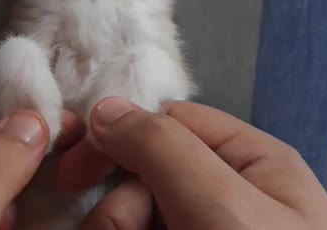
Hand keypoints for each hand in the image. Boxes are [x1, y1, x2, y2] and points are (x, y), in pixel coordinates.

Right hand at [56, 97, 326, 229]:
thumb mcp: (223, 205)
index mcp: (249, 158)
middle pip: (150, 171)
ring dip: (118, 227)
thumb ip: (165, 149)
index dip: (120, 136)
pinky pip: (146, 229)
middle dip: (120, 202)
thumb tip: (106, 108)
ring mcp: (205, 224)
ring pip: (140, 210)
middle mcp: (227, 188)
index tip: (77, 170)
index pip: (171, 121)